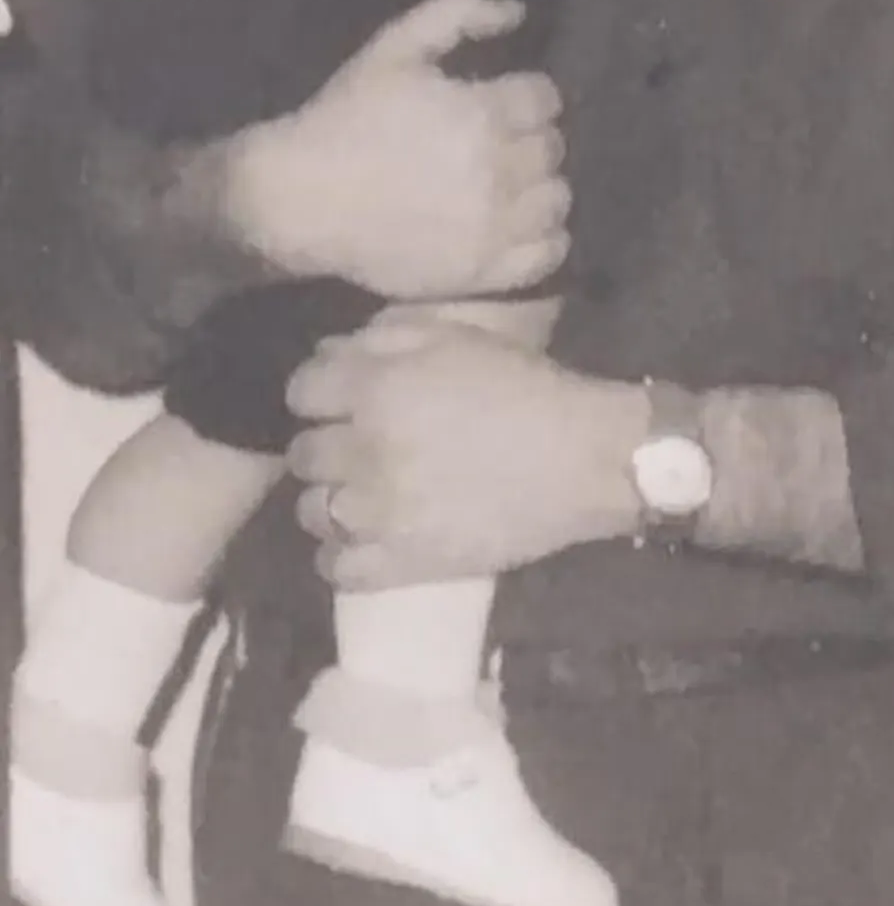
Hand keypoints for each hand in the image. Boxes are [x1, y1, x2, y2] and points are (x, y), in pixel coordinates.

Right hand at [222, 0, 569, 298]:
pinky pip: (547, 256)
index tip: (508, 103)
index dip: (529, 96)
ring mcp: (493, 226)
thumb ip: (458, 13)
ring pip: (557, 201)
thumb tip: (518, 12)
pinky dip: (546, 239)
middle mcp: (497, 170)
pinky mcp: (483, 270)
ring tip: (513, 185)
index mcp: (482, 112)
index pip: (545, 99)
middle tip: (505, 143)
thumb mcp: (394, 47)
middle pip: (553, 149)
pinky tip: (520, 226)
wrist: (301, 198)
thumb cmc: (346, 117)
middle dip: (533, 139)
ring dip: (540, 187)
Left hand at [286, 317, 642, 585]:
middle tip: (356, 445)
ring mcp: (379, 515)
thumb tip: (328, 352)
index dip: (318, 392)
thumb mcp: (454, 337)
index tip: (339, 397)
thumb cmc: (521, 386)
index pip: (300, 393)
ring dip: (328, 499)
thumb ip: (382, 338)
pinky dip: (340, 554)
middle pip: (302, 454)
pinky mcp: (402, 564)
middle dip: (323, 444)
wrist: (581, 459)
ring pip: (311, 512)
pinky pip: (336, 568)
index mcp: (376, 390)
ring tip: (360, 493)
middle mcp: (365, 452)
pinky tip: (364, 538)